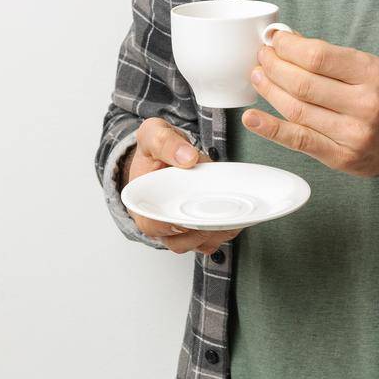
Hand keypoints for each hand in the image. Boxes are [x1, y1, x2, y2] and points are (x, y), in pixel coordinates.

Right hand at [123, 117, 243, 255]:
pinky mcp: (195, 228)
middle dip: (201, 232)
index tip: (188, 217)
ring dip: (216, 235)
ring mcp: (178, 228)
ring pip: (197, 244)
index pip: (152, 226)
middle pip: (178, 242)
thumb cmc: (157, 148)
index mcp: (142, 204)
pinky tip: (235, 219)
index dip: (170, 227)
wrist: (168, 152)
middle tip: (219, 216)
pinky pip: (210, 241)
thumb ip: (165, 142)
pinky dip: (223, 233)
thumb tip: (187, 158)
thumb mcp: (153, 133)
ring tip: (231, 217)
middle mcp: (159, 222)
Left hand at [244, 28, 378, 182]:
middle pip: (303, 83)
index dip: (288, 47)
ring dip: (269, 90)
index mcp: (373, 75)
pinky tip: (253, 118)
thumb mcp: (372, 69)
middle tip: (262, 56)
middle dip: (274, 65)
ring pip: (296, 110)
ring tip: (258, 76)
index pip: (318, 56)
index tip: (275, 40)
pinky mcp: (341, 157)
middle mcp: (365, 105)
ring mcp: (353, 134)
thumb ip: (333, 58)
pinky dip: (271, 129)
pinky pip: (299, 141)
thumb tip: (289, 41)